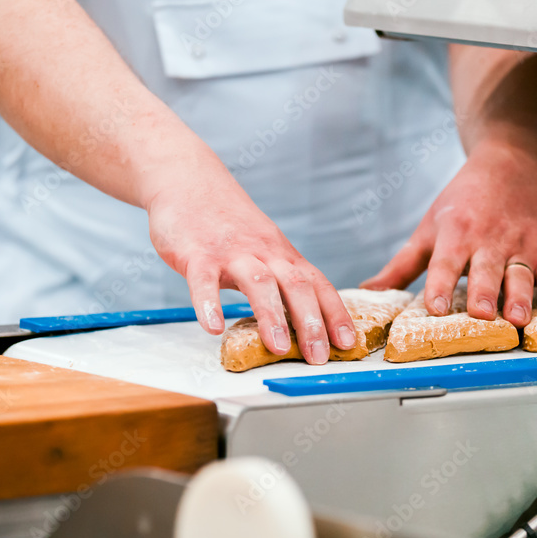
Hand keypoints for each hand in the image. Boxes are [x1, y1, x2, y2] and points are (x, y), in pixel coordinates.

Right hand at [146, 155, 354, 363]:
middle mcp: (264, 251)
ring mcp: (231, 251)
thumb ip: (278, 279)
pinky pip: (203, 281)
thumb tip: (300, 321)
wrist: (189, 180)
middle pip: (296, 285)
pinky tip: (212, 328)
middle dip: (311, 323)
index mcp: (282, 254)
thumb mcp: (262, 247)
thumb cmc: (227, 224)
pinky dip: (209, 304)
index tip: (348, 343)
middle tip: (319, 357)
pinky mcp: (197, 253)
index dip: (335, 314)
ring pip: (258, 283)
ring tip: (278, 348)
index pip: (318, 285)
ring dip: (271, 316)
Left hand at [361, 139, 536, 326]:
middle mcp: (487, 241)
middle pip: (484, 273)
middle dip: (482, 295)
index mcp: (455, 235)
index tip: (434, 309)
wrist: (513, 160)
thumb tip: (367, 292)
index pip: (444, 265)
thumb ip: (401, 265)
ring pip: (520, 275)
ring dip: (520, 297)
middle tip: (481, 317)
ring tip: (518, 319)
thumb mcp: (429, 229)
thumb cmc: (463, 201)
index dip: (439, 287)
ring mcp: (519, 245)